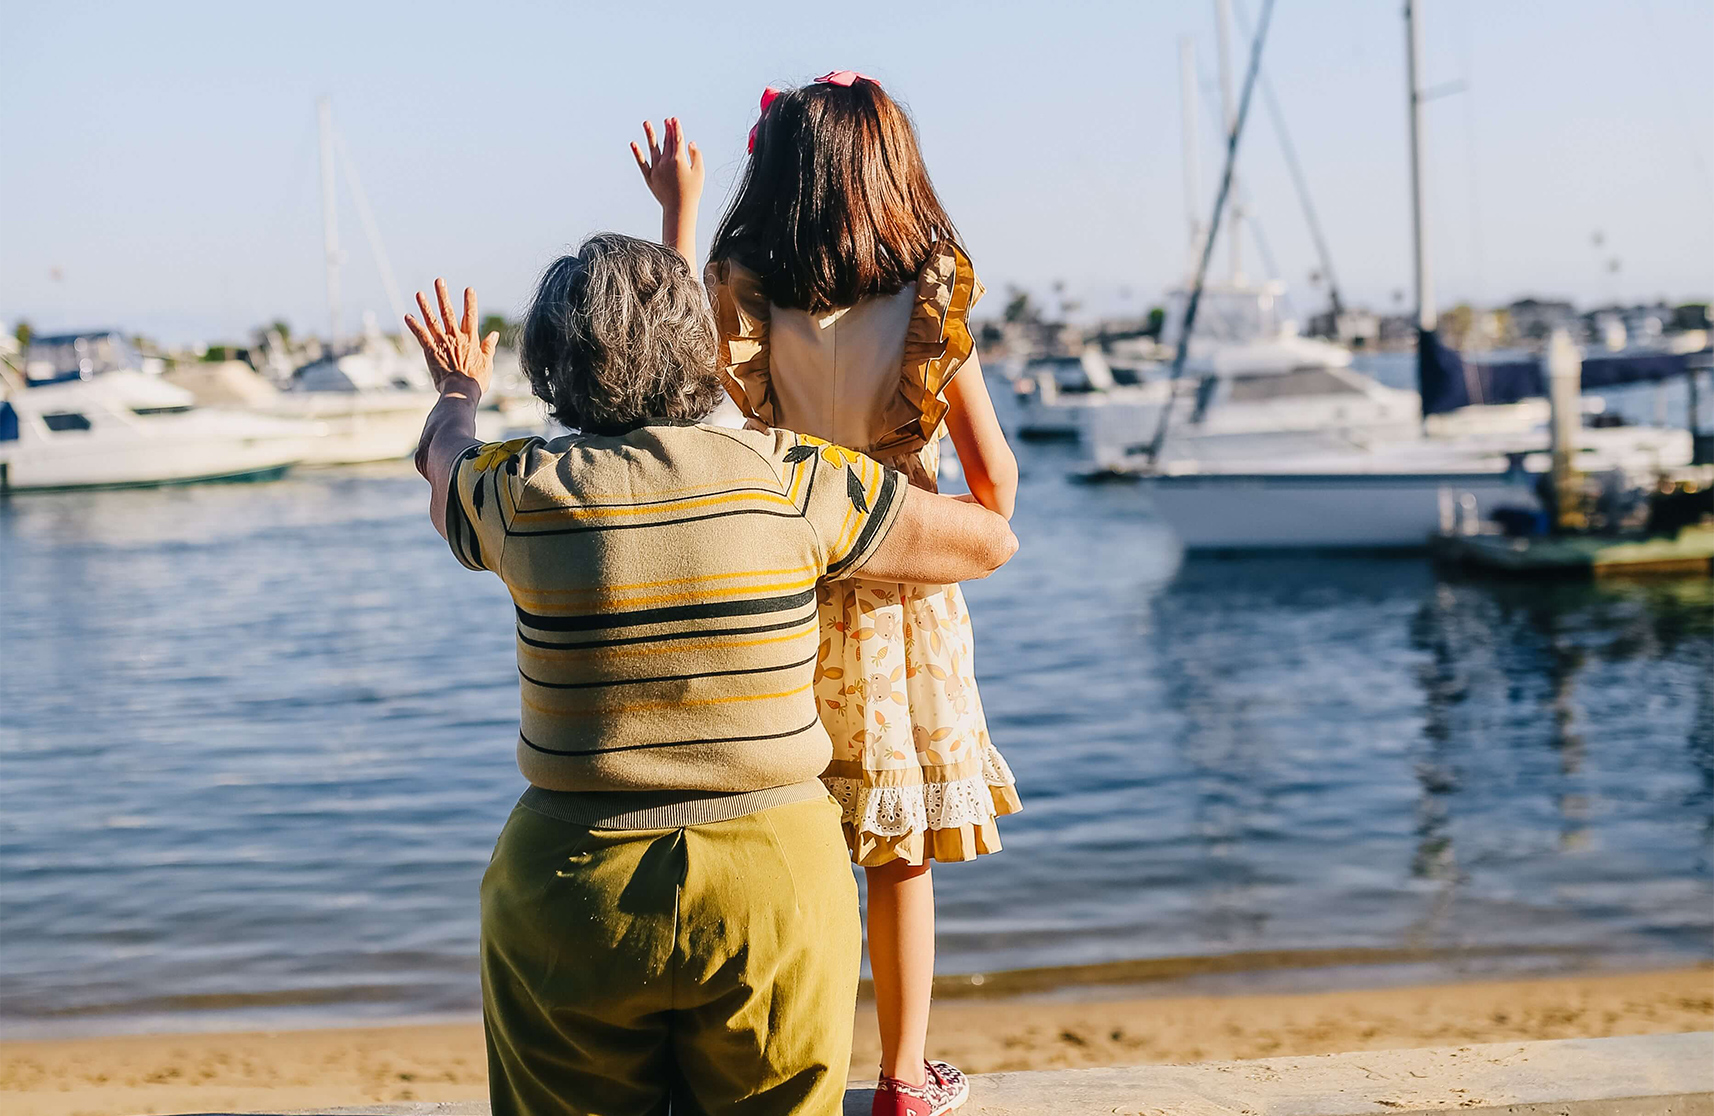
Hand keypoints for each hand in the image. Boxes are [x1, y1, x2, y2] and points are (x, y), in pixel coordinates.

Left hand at [404, 278, 497, 395]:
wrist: (461, 392)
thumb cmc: (476, 381)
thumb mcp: (487, 364)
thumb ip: (489, 347)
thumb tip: (494, 334)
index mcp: (471, 340)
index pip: (471, 316)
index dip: (470, 302)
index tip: (468, 289)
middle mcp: (455, 338)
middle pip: (448, 313)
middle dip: (443, 295)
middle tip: (439, 281)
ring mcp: (442, 344)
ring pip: (432, 321)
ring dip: (425, 306)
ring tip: (419, 293)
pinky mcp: (430, 352)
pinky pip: (421, 336)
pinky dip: (414, 325)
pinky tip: (407, 316)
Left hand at [630, 117, 703, 215]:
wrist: (679, 209)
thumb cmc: (692, 192)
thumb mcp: (699, 173)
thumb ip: (696, 156)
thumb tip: (690, 143)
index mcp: (679, 160)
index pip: (677, 139)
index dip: (676, 128)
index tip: (674, 120)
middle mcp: (666, 162)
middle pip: (666, 142)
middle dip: (667, 130)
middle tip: (667, 120)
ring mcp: (656, 169)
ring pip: (652, 148)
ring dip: (649, 134)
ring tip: (646, 123)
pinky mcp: (649, 177)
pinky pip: (642, 163)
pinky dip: (637, 153)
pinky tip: (633, 143)